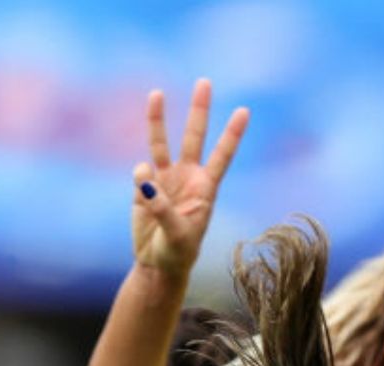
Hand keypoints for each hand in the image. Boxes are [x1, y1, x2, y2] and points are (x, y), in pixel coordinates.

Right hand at [131, 79, 248, 277]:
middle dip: (200, 110)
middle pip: (195, 137)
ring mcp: (166, 179)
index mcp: (206, 189)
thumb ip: (162, 207)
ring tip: (157, 94)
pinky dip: (138, 177)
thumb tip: (144, 178)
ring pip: (161, 143)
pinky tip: (142, 192)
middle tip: (205, 82)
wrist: (158, 264)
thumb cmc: (177, 253)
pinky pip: (139, 172)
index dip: (232, 133)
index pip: (222, 155)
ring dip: (158, 119)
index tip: (245, 110)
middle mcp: (188, 178)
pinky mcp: (144, 186)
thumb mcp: (177, 234)